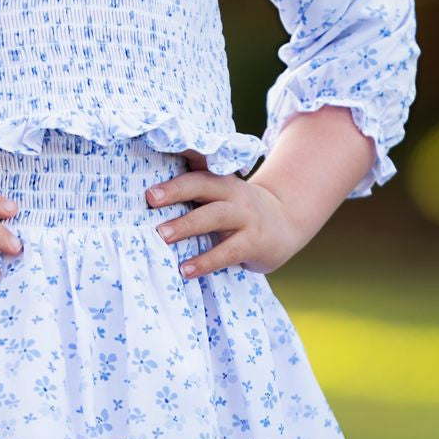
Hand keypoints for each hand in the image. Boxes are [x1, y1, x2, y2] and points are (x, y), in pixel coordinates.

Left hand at [144, 149, 305, 278]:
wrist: (287, 222)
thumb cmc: (241, 210)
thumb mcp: (223, 195)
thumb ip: (197, 193)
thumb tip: (150, 199)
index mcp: (222, 180)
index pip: (197, 168)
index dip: (175, 167)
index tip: (151, 171)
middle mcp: (234, 194)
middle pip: (204, 185)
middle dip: (176, 191)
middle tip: (150, 199)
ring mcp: (246, 217)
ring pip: (215, 216)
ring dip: (187, 225)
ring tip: (161, 236)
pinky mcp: (254, 243)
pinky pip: (227, 252)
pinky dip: (205, 261)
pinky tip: (185, 270)